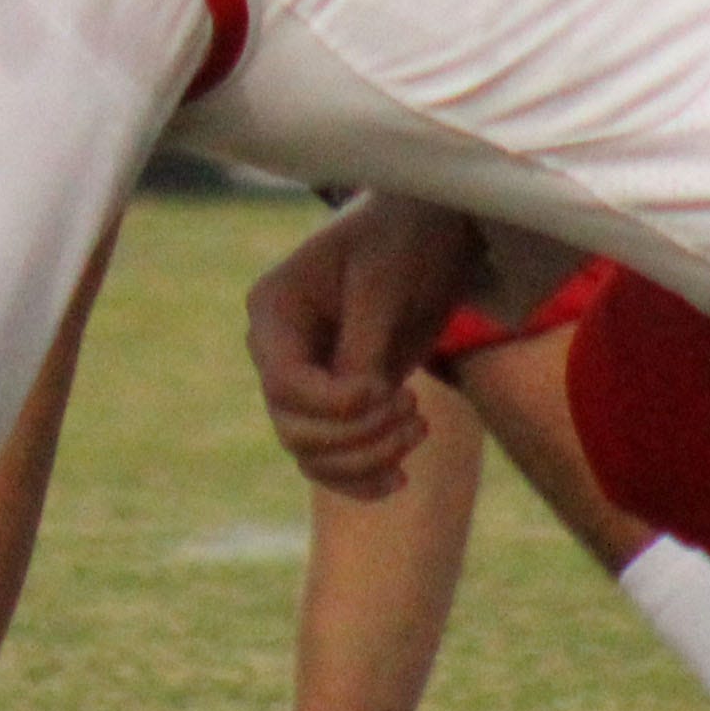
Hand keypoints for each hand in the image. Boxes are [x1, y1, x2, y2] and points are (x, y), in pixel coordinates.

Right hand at [243, 196, 480, 498]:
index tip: (391, 390)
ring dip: (366, 458)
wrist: (434, 230)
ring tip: (419, 428)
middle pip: (293, 427)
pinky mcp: (341, 399)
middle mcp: (281, 349)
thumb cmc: (405, 239)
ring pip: (311, 452)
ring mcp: (309, 378)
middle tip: (414, 409)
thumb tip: (355, 401)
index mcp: (275, 310)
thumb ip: (363, 343)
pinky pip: (332, 459)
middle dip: (356, 435)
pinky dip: (361, 479)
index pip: (283, 383)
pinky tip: (399, 480)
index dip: (334, 404)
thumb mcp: (383, 283)